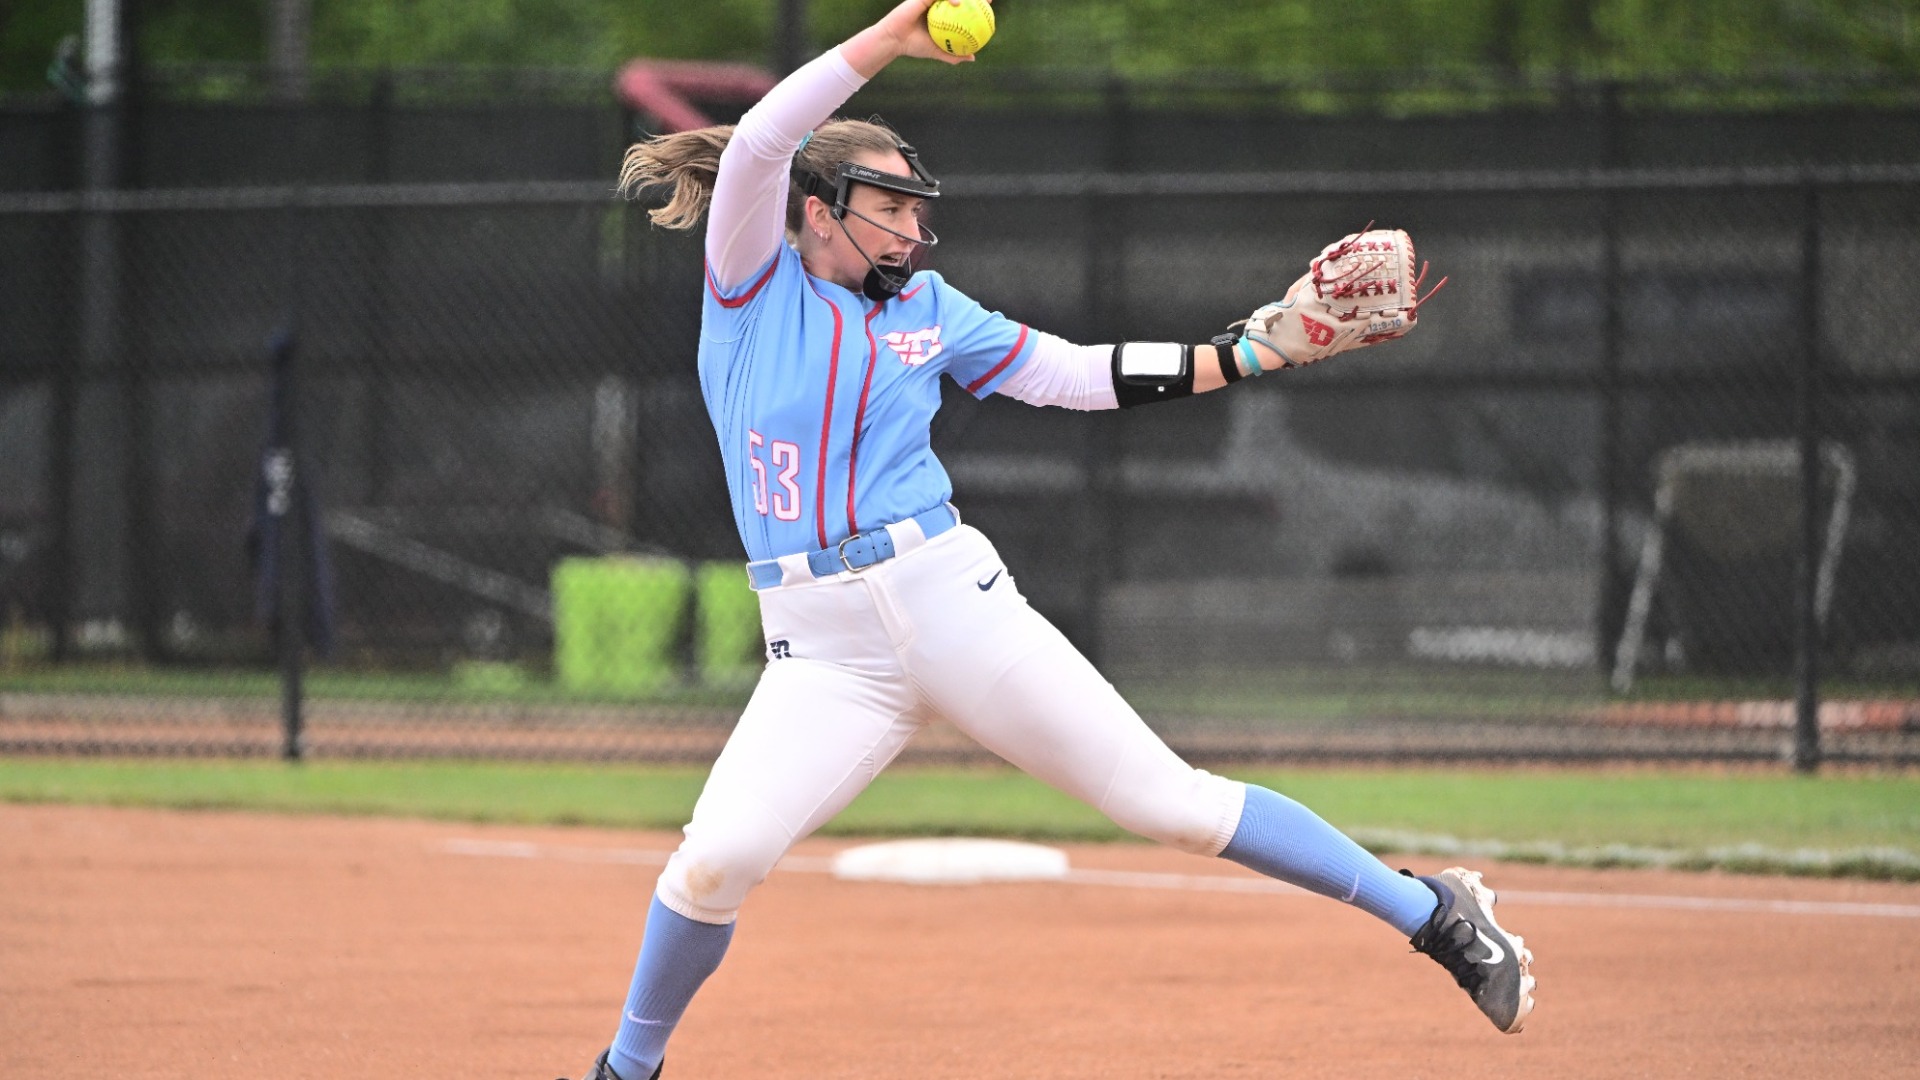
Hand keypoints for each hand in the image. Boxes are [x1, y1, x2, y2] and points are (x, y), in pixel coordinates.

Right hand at [843, 0, 989, 75]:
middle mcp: (936, 4)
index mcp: (940, 14)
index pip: (961, 7)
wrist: (894, 40)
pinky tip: (958, 3)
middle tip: (989, 0)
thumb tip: (972, 58)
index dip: (975, 5)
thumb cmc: (913, 46)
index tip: (988, 7)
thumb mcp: (936, 51)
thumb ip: (953, 54)